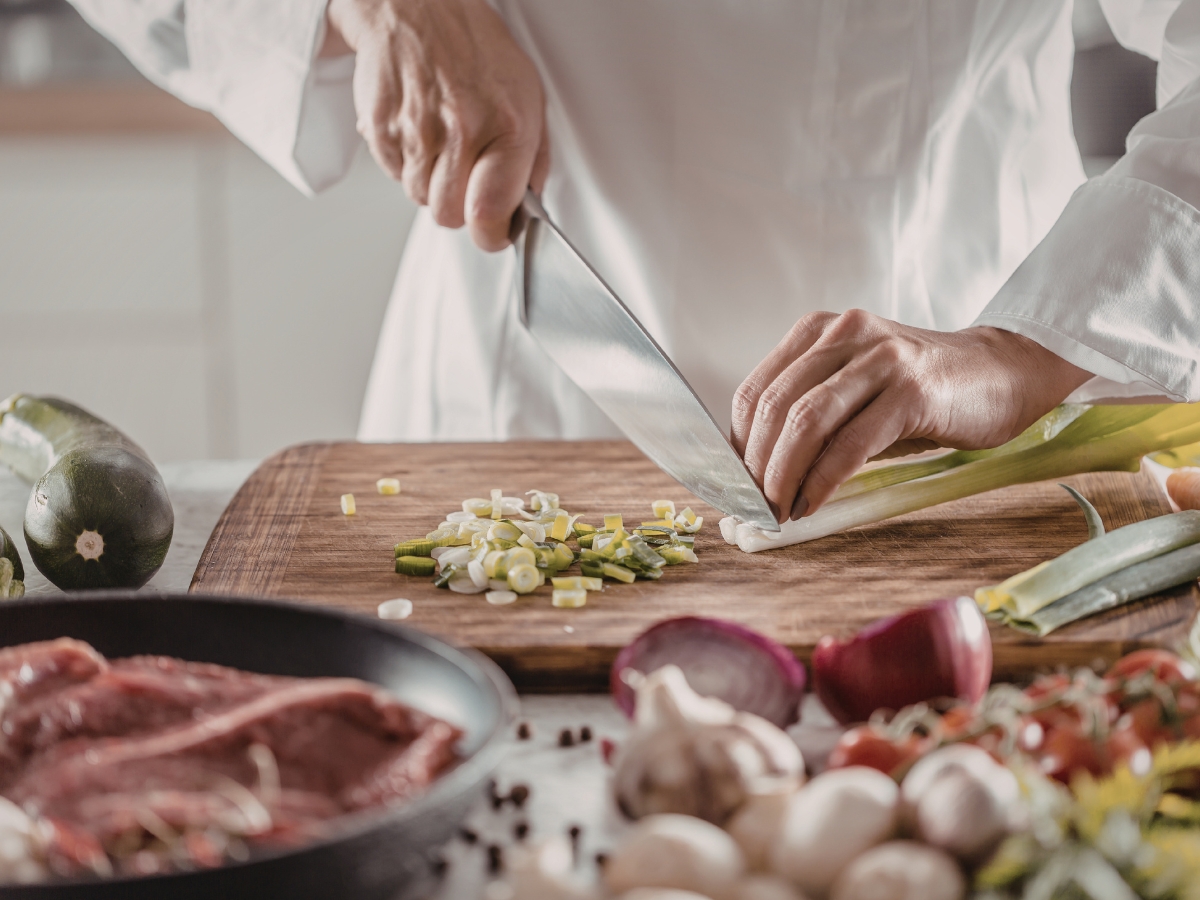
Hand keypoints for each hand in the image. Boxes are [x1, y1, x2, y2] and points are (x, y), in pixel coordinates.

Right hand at [324, 0, 548, 250]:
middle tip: (465, 175)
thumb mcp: (527, 93)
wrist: (416, 5)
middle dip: (458, 206)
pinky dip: (405, 162)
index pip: (491, 213)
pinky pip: (393, 174)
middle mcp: (461, 130)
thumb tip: (527, 207)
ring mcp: (417, 131)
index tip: (494, 231)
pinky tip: (418, 128)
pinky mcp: (381, 128)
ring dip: (430, 182)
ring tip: (441, 141)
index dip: (492, 233)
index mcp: (507, 126)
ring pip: (419, 198)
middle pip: (449, 216)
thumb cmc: (475, 48)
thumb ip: (534, 157)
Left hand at [730, 310, 1090, 522]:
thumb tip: (760, 476)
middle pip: (775, 406)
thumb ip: (812, 419)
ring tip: (777, 511)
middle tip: (751, 508)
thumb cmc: (922, 392)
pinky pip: (851, 442)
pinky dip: (823, 480)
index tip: (735, 486)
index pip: (755, 391)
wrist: (1003, 373)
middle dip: (756, 466)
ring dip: (783, 476)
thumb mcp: (856, 391)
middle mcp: (844, 333)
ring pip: (806, 421)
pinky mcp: (912, 389)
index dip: (737, 445)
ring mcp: (879, 357)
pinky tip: (812, 504)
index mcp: (819, 331)